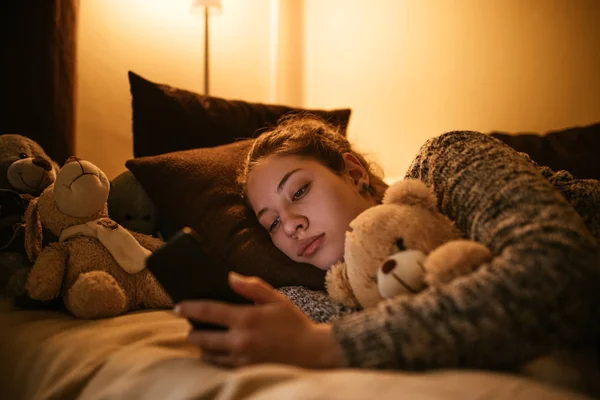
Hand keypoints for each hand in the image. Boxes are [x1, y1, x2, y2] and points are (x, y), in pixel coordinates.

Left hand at [174, 272, 345, 368]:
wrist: (313, 352)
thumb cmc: (294, 323)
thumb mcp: (276, 299)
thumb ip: (252, 287)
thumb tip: (230, 277)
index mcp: (246, 318)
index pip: (208, 312)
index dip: (189, 308)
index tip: (177, 307)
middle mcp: (240, 340)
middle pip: (203, 338)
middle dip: (193, 334)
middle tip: (191, 330)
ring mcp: (242, 358)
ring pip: (209, 356)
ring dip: (203, 349)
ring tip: (203, 342)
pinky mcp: (246, 371)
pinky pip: (222, 367)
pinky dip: (216, 360)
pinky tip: (217, 355)